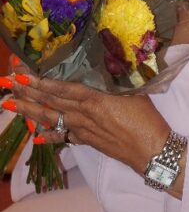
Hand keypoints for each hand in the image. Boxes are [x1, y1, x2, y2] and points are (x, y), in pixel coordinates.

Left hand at [7, 73, 169, 175]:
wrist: (151, 150)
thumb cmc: (146, 118)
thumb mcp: (134, 91)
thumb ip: (116, 78)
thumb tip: (107, 61)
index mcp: (94, 99)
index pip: (61, 88)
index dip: (40, 81)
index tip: (22, 73)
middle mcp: (84, 115)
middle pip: (50, 102)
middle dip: (28, 91)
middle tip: (8, 82)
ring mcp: (83, 130)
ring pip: (51, 118)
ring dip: (29, 110)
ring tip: (10, 104)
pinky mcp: (88, 141)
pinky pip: (64, 137)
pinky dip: (49, 135)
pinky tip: (36, 135)